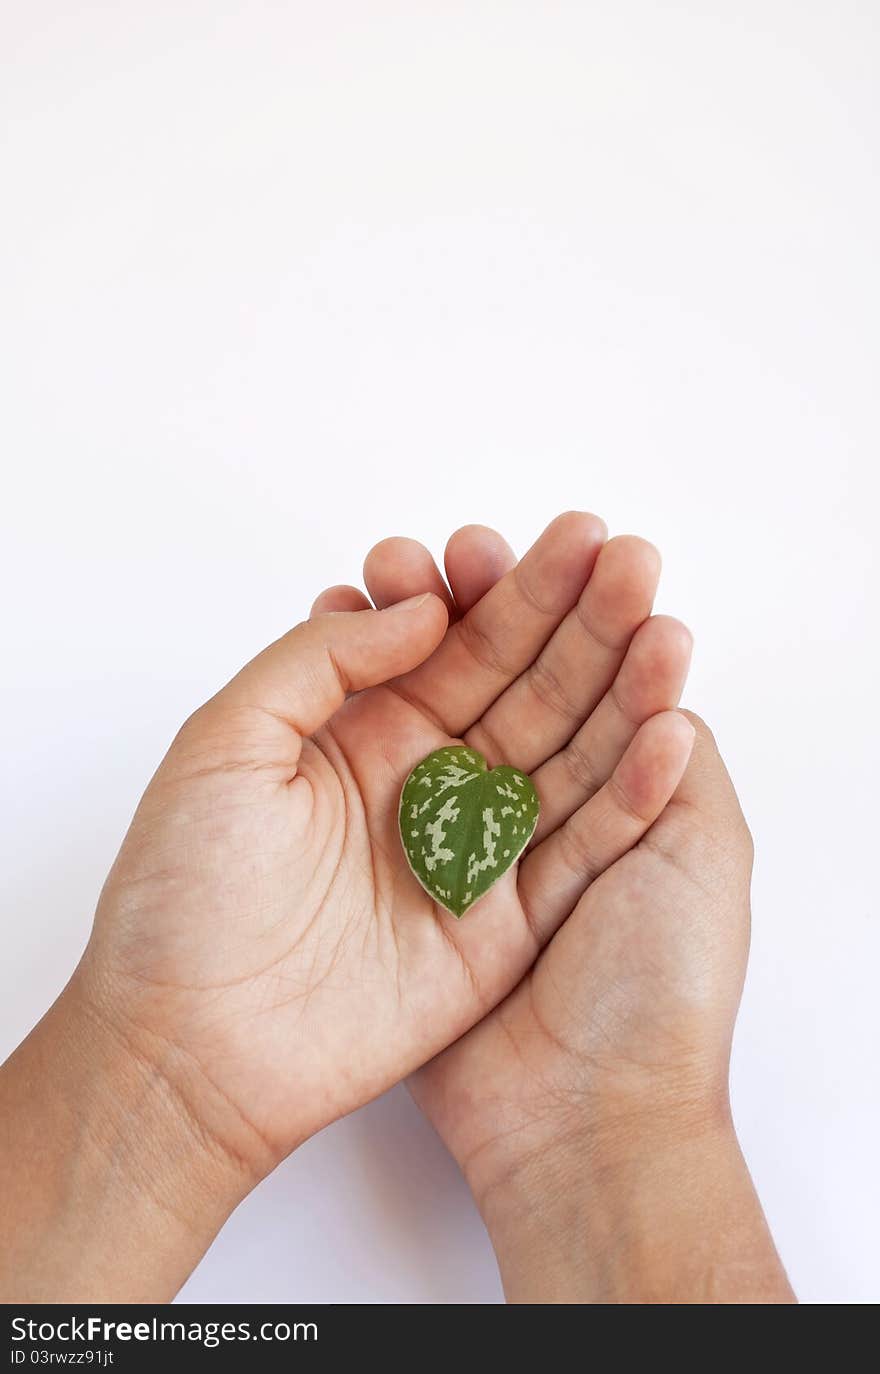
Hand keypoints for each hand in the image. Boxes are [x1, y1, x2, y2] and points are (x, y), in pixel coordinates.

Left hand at [76, 513, 690, 1178]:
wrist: (190, 1049)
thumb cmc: (182, 893)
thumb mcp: (225, 739)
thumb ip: (322, 660)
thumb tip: (425, 608)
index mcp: (362, 731)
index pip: (456, 640)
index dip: (512, 587)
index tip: (567, 536)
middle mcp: (426, 781)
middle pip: (524, 686)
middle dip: (579, 620)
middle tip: (631, 555)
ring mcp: (469, 852)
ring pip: (565, 756)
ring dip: (620, 692)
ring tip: (665, 626)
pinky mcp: (503, 926)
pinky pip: (580, 852)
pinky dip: (629, 797)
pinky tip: (669, 733)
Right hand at [367, 535, 792, 1301]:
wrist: (582, 1116)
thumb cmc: (657, 985)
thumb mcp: (701, 847)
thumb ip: (669, 755)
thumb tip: (652, 687)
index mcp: (610, 793)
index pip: (582, 672)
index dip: (566, 604)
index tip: (544, 548)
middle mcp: (537, 806)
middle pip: (512, 679)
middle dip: (497, 601)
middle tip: (469, 541)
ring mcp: (467, 838)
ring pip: (445, 712)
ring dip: (429, 633)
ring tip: (412, 567)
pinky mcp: (410, 875)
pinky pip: (388, 778)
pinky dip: (373, 704)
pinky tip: (364, 640)